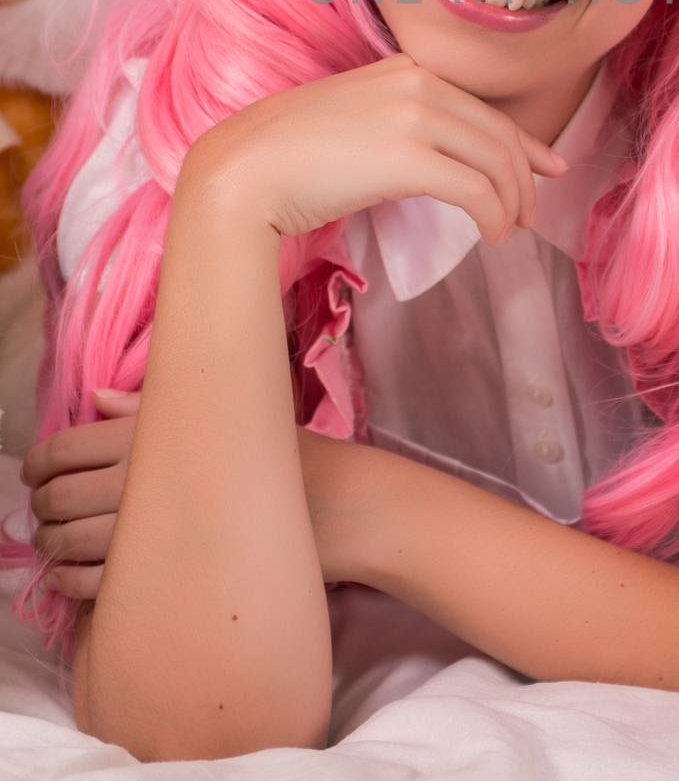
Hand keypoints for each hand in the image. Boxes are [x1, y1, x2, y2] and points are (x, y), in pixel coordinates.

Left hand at [24, 390, 384, 594]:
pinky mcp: (163, 578)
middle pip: (61, 496)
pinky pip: (93, 586)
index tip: (35, 471)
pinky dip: (72, 584)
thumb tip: (99, 399)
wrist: (335, 509)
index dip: (39, 461)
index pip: (68, 446)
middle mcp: (144, 479)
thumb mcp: (228, 417)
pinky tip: (74, 580)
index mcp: (153, 434)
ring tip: (53, 546)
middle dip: (41, 506)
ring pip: (70, 544)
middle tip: (42, 509)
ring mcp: (150, 533)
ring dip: (51, 547)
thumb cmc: (285, 457)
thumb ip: (154, 410)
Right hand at [185, 51, 568, 244]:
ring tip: (508, 231)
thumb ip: (398, 123)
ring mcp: (414, 117)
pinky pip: (476, 190)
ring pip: (495, 162)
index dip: (524, 142)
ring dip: (511, 202)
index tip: (547, 168)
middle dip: (524, 179)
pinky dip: (493, 217)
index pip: (482, 108)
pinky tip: (489, 237)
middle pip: (498, 135)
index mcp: (406, 70)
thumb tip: (435, 158)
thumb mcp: (354, 118)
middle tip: (529, 215)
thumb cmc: (288, 153)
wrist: (244, 169)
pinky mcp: (408, 158)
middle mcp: (418, 83)